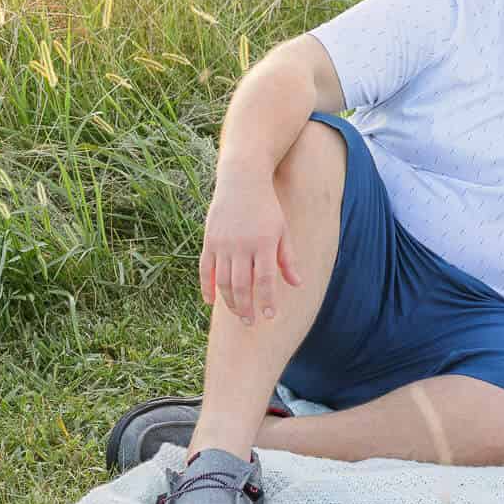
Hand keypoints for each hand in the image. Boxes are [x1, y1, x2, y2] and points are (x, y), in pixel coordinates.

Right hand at [200, 170, 301, 324]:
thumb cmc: (267, 207)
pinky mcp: (209, 241)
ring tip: (238, 314)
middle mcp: (242, 245)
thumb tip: (297, 284)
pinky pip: (205, 270)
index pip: (266, 279)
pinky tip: (211, 302)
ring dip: (230, 302)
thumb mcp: (282, 230)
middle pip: (242, 285)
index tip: (270, 316)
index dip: (267, 300)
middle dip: (246, 308)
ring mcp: (223, 244)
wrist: (242, 180)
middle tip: (251, 323)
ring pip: (223, 281)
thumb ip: (288, 259)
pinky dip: (207, 288)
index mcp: (264, 243)